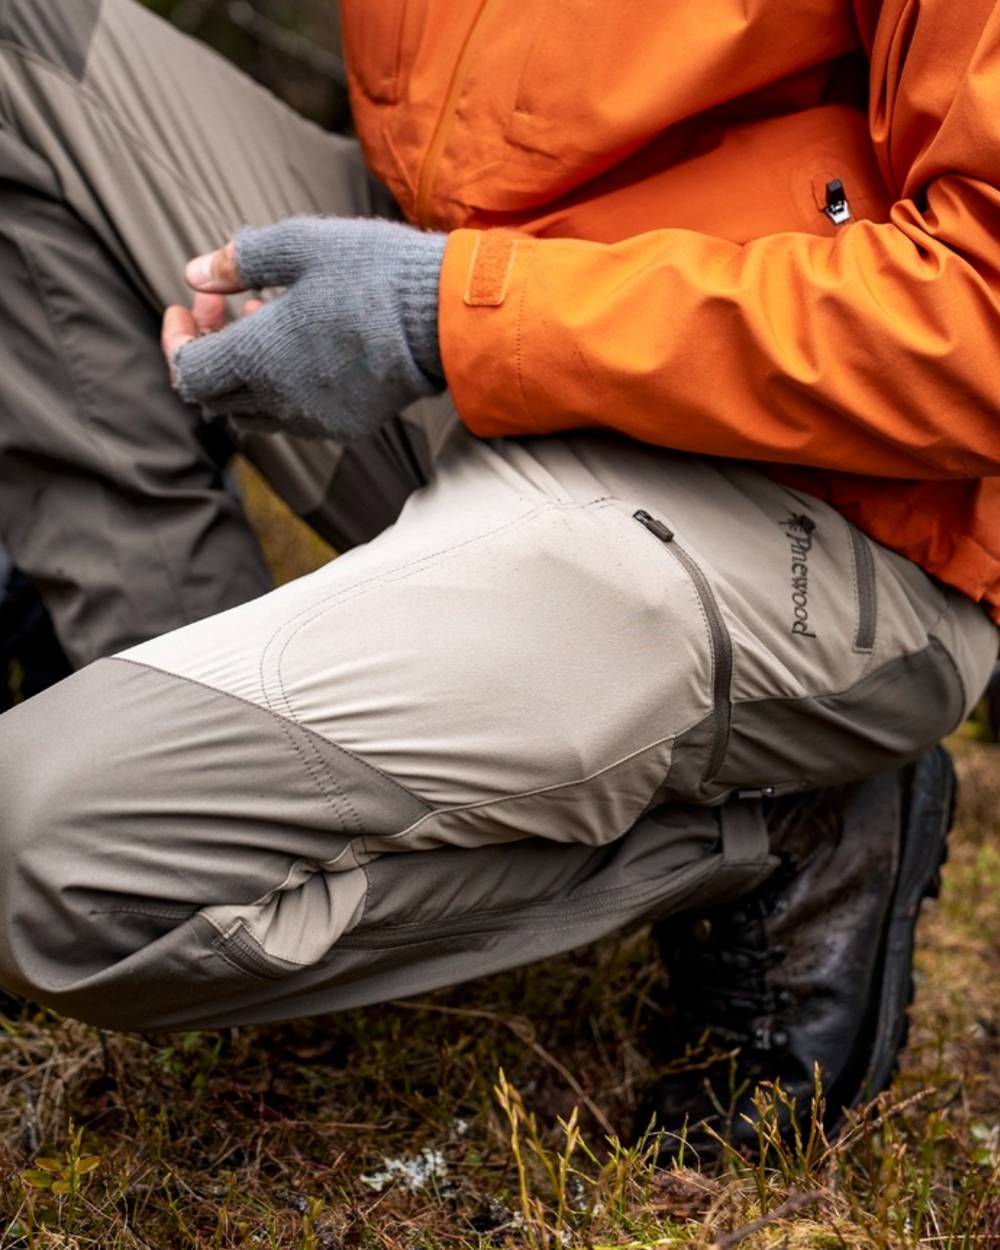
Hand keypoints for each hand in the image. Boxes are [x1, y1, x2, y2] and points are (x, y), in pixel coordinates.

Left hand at [162, 217, 446, 439]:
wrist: (444, 319)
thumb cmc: (372, 273)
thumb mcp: (299, 245)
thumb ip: (238, 261)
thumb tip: (193, 273)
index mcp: (259, 358)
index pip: (188, 372)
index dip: (176, 340)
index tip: (186, 305)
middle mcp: (281, 400)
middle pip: (215, 398)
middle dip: (206, 351)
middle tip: (220, 306)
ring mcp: (315, 418)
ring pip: (253, 411)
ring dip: (244, 371)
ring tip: (264, 321)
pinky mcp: (347, 424)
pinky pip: (295, 415)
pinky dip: (282, 385)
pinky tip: (303, 344)